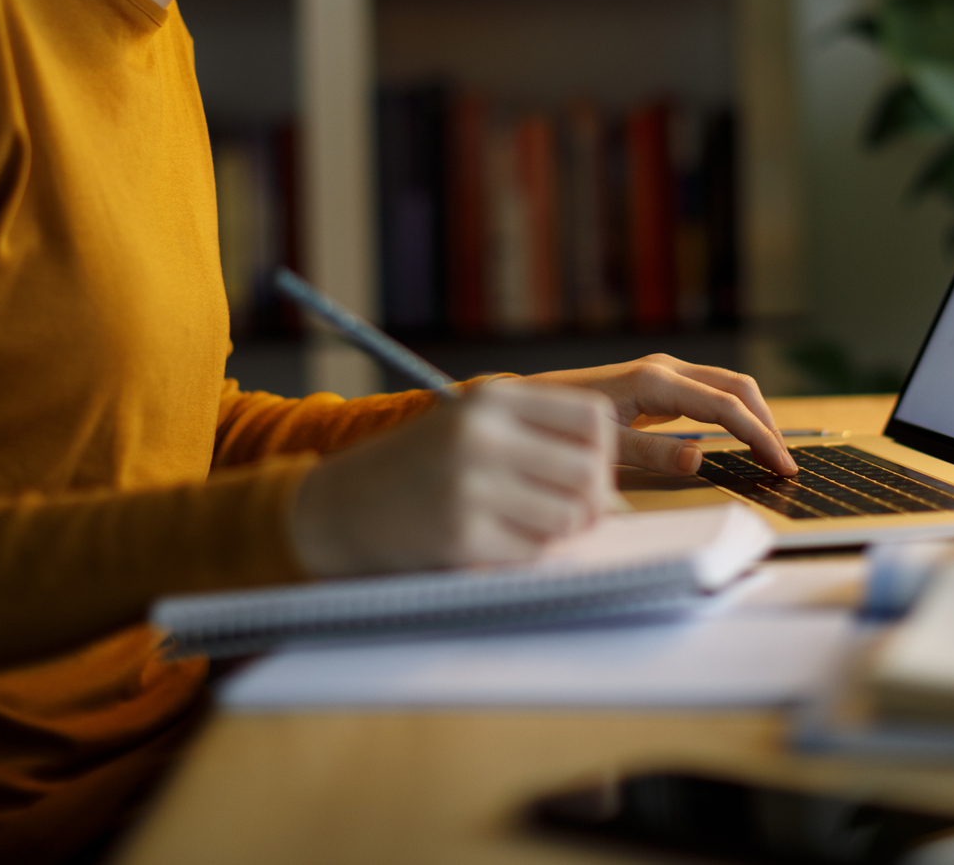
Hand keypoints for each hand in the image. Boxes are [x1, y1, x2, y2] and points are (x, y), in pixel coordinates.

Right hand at [288, 379, 616, 577]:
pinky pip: (533, 552)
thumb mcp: (472, 426)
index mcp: (491, 398)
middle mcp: (482, 435)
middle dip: (592, 500)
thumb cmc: (421, 467)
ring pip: (570, 516)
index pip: (593, 417)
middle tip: (570, 514)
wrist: (341, 506)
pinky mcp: (461, 537)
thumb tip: (612, 495)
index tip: (584, 471)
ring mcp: (471, 486)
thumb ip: (538, 441)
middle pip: (589, 471)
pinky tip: (495, 543)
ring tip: (529, 527)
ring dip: (560, 531)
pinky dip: (526, 554)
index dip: (603, 452)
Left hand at [528, 354, 798, 477]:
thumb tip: (699, 458)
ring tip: (772, 454)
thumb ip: (652, 453)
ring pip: (729, 385)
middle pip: (737, 387)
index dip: (758, 436)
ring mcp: (666, 372)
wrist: (535, 402)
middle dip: (767, 423)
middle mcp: (666, 369)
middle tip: (785, 463)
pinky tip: (745, 437)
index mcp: (655, 383)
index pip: (725, 406)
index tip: (780, 465)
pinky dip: (737, 412)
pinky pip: (713, 391)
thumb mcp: (606, 446)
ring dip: (756, 415)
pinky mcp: (664, 382)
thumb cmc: (565, 426)